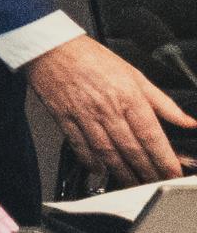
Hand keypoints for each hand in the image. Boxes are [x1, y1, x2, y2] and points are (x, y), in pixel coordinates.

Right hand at [27, 34, 194, 185]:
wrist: (50, 47)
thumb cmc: (91, 57)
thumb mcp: (134, 74)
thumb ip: (162, 101)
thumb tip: (186, 120)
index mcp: (127, 95)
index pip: (151, 134)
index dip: (164, 158)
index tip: (172, 172)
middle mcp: (107, 108)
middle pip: (130, 148)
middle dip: (146, 171)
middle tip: (156, 184)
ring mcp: (84, 114)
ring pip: (107, 151)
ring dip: (122, 172)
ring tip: (133, 184)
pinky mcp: (65, 118)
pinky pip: (79, 145)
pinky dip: (89, 160)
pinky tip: (99, 170)